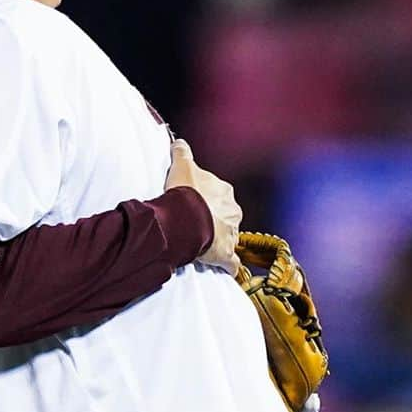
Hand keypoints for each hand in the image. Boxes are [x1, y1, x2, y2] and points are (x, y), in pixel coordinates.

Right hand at [165, 139, 241, 275]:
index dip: (206, 197)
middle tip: (196, 224)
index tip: (193, 202)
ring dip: (219, 240)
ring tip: (202, 244)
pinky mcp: (225, 254)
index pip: (218, 193)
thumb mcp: (181, 166)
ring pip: (229, 236)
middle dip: (215, 219)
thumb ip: (182, 152)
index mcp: (224, 191)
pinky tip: (225, 269)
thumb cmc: (185, 193)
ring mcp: (231, 234)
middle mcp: (232, 211)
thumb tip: (179, 141)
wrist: (185, 220)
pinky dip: (229, 266)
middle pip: (226, 215)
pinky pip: (231, 263)